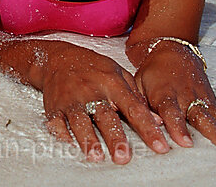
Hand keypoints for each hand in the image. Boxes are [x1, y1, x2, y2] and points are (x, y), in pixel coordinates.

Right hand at [39, 41, 169, 163]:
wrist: (58, 58)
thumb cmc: (93, 68)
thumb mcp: (118, 74)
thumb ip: (137, 97)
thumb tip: (158, 121)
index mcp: (112, 84)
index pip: (134, 108)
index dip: (148, 129)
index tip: (160, 146)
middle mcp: (92, 92)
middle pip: (105, 116)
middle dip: (114, 137)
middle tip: (123, 157)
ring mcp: (72, 99)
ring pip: (80, 120)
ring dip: (87, 139)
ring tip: (95, 156)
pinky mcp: (55, 106)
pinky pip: (56, 121)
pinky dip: (61, 133)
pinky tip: (69, 145)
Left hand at [135, 42, 215, 153]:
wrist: (170, 50)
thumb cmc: (151, 73)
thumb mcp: (138, 85)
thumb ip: (141, 105)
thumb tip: (144, 124)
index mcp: (166, 95)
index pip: (172, 113)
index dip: (178, 128)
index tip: (185, 144)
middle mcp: (188, 97)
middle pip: (203, 118)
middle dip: (215, 135)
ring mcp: (204, 99)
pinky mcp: (214, 102)